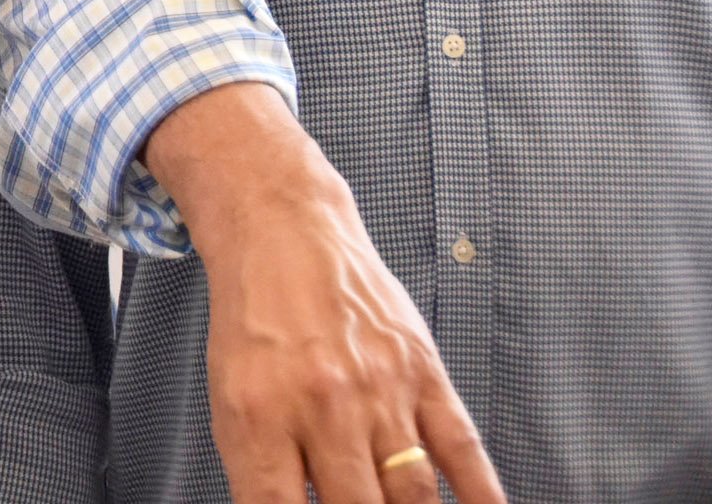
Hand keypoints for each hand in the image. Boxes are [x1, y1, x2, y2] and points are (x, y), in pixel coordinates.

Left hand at [146, 84, 504, 503]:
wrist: (285, 234)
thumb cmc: (255, 321)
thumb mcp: (231, 401)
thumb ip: (264, 473)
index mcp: (260, 416)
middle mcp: (323, 406)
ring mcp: (380, 390)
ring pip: (412, 494)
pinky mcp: (424, 373)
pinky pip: (462, 450)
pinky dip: (480, 497)